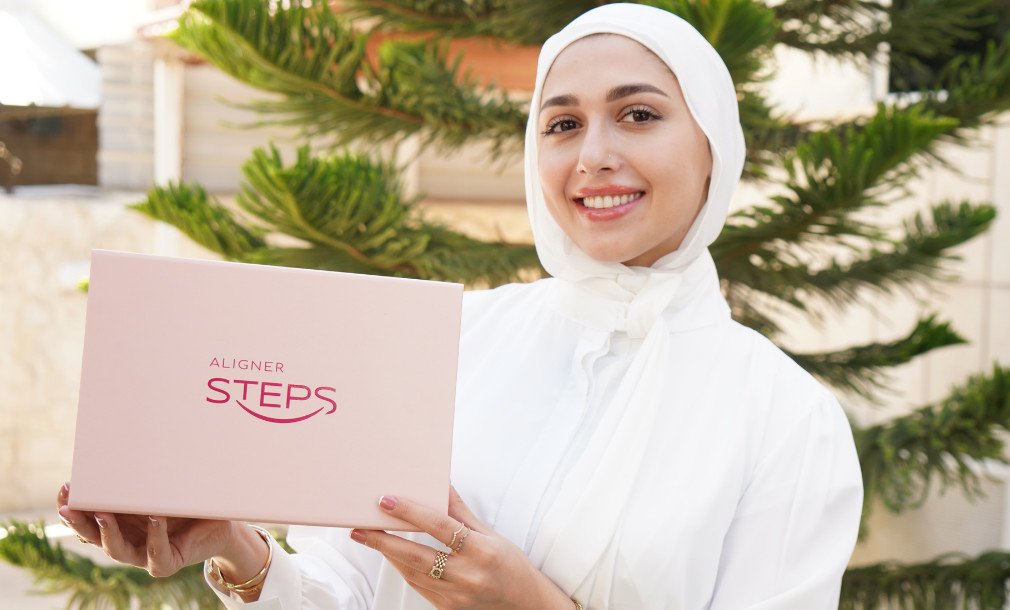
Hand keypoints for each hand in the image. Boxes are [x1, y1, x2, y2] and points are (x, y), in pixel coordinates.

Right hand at [55, 482, 266, 591]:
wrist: (220, 523)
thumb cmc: (189, 500)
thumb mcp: (166, 482)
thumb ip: (151, 468)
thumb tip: (141, 431)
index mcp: (119, 519)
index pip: (87, 514)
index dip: (73, 503)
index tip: (67, 485)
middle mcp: (126, 537)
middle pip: (92, 535)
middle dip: (78, 521)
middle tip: (68, 507)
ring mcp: (143, 553)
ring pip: (116, 550)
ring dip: (108, 533)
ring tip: (103, 514)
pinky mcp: (165, 562)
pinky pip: (156, 553)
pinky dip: (154, 537)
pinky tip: (154, 519)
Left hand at [351, 486, 574, 609]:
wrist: (524, 603)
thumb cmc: (510, 564)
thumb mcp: (491, 534)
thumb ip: (461, 512)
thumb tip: (442, 483)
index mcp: (482, 551)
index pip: (440, 527)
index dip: (411, 513)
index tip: (387, 501)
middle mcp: (469, 576)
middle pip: (417, 556)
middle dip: (384, 540)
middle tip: (361, 527)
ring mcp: (457, 596)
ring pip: (413, 573)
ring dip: (389, 554)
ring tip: (369, 537)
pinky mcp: (447, 608)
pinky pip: (418, 586)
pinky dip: (403, 569)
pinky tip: (391, 555)